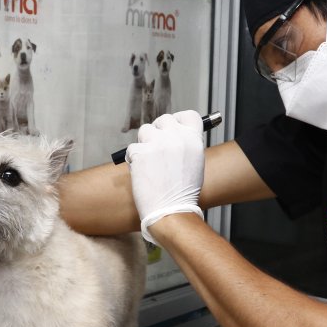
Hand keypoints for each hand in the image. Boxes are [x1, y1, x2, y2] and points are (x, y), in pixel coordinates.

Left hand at [125, 110, 204, 242]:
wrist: (171, 211)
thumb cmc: (182, 193)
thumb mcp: (194, 163)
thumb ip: (184, 145)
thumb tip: (171, 133)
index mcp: (194, 139)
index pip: (188, 115)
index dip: (178, 119)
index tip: (171, 126)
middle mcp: (177, 137)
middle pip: (163, 120)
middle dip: (157, 131)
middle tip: (156, 148)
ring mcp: (158, 143)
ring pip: (144, 131)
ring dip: (144, 143)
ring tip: (150, 163)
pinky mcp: (141, 152)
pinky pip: (132, 148)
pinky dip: (134, 160)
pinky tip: (142, 173)